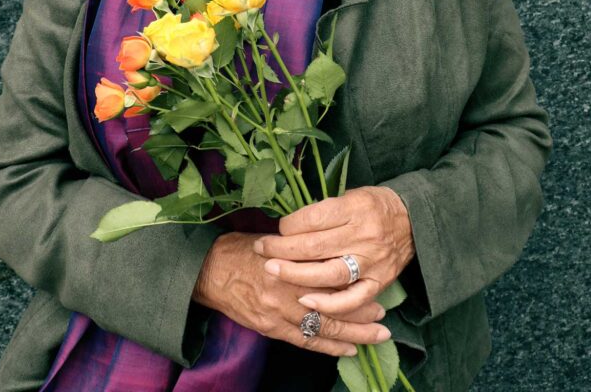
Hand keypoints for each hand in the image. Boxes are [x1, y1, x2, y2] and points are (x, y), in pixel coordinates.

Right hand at [192, 230, 391, 356]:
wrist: (207, 272)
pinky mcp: (270, 328)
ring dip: (352, 334)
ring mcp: (278, 313)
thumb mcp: (270, 240)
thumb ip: (297, 249)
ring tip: (375, 336)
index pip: (329, 277)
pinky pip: (305, 341)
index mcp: (289, 265)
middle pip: (332, 306)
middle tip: (383, 318)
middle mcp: (286, 291)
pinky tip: (347, 350)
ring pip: (323, 327)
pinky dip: (327, 346)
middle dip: (360, 314)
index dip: (354, 285)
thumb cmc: (238, 249)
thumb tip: (324, 246)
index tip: (373, 285)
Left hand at [251, 187, 414, 316]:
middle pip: (314, 246)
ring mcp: (371, 261)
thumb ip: (323, 212)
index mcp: (354, 208)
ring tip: (273, 271)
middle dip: (282, 249)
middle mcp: (363, 235)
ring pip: (329, 274)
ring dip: (296, 275)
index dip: (289, 226)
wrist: (414, 219)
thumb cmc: (373, 204)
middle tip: (261, 250)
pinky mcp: (378, 282)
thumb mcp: (349, 195)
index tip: (277, 229)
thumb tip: (288, 226)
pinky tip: (306, 303)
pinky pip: (352, 299)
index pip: (313, 219)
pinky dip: (329, 304)